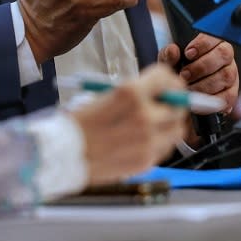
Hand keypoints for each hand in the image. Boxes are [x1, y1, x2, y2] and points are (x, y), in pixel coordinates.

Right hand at [71, 65, 187, 185]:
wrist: (61, 154)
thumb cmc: (77, 123)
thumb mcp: (103, 95)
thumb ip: (134, 93)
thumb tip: (158, 93)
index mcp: (130, 93)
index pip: (166, 78)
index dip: (168, 79)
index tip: (166, 83)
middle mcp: (144, 116)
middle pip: (178, 105)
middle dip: (173, 102)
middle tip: (165, 103)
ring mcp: (147, 142)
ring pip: (177, 129)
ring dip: (170, 123)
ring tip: (155, 123)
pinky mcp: (145, 161)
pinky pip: (166, 148)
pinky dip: (161, 142)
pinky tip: (145, 139)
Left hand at [158, 33, 238, 116]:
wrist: (180, 90)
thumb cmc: (177, 69)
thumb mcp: (169, 60)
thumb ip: (169, 54)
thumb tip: (173, 50)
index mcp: (212, 42)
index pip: (214, 36)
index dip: (202, 44)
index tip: (187, 53)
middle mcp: (225, 56)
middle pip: (223, 54)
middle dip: (202, 66)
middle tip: (184, 75)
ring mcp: (231, 73)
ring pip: (226, 75)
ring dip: (205, 85)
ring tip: (189, 88)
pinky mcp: (232, 91)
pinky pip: (229, 95)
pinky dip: (213, 99)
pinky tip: (200, 99)